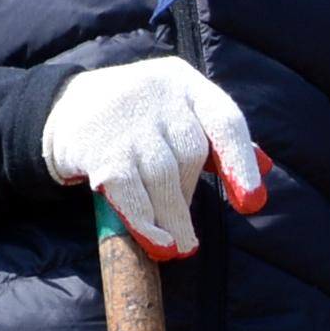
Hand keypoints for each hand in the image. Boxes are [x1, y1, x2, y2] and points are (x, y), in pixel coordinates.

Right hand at [43, 55, 267, 257]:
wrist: (62, 109)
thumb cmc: (136, 118)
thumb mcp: (177, 113)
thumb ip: (219, 140)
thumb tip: (267, 168)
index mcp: (184, 82)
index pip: (225, 121)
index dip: (241, 164)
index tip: (252, 204)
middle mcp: (157, 94)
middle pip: (191, 155)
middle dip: (189, 197)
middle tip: (188, 234)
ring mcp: (126, 120)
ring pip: (163, 179)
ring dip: (173, 219)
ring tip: (178, 248)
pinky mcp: (100, 149)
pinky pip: (131, 193)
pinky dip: (146, 223)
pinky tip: (158, 243)